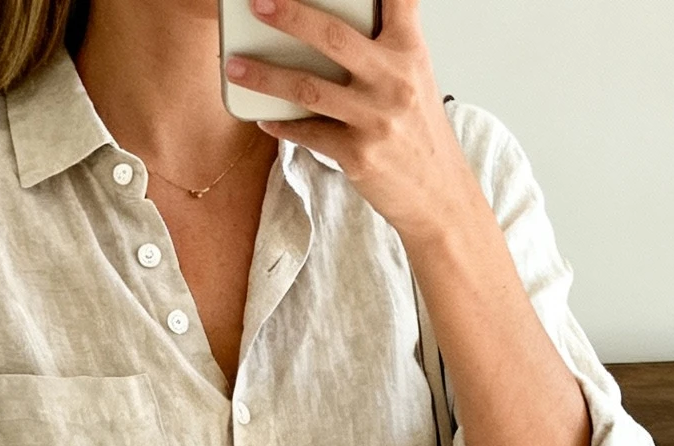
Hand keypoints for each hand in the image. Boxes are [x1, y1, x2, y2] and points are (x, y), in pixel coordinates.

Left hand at [225, 0, 472, 244]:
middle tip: (258, 2)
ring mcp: (375, 119)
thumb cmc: (419, 134)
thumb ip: (385, 46)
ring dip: (265, 75)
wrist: (439, 198)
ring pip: (308, 88)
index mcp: (410, 52)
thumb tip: (330, 27)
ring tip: (234, 65)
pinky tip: (264, 115)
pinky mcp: (358, 155)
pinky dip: (282, 124)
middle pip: (332, 36)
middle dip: (290, 15)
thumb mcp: (414, 79)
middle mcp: (394, 80)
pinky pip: (309, 134)